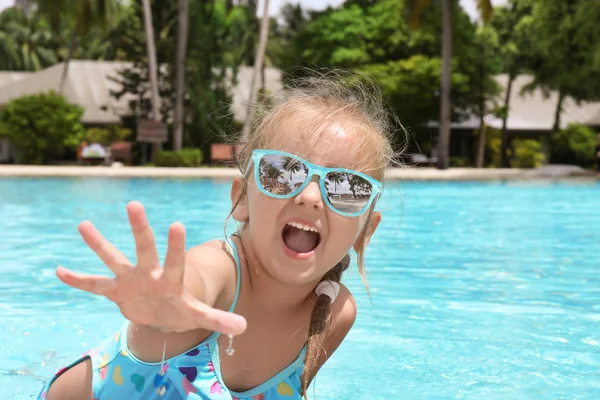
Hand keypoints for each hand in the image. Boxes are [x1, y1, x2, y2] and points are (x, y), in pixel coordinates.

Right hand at [56, 201, 246, 335]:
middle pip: (144, 248)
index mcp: (171, 280)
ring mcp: (131, 280)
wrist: (164, 312)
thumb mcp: (199, 315)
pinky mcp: (116, 291)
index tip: (177, 224)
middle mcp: (149, 273)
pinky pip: (94, 285)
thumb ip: (219, 319)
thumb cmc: (182, 308)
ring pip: (113, 259)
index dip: (176, 246)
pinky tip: (59, 271)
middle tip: (134, 204)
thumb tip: (244, 326)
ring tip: (83, 224)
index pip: (175, 260)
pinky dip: (78, 281)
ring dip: (99, 244)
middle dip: (140, 228)